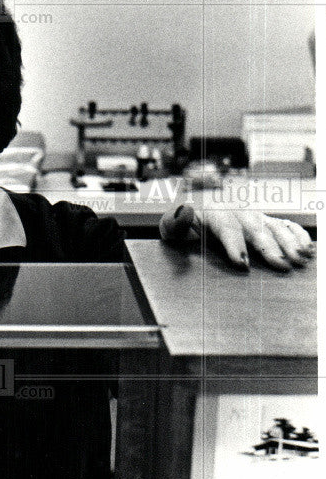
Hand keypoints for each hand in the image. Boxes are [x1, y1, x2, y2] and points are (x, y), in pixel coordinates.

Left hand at [160, 205, 314, 270]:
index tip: (241, 263)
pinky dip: (298, 236)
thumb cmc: (181, 228)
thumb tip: (183, 212)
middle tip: (281, 266)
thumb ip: (174, 223)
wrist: (193, 219)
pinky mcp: (265, 223)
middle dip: (269, 248)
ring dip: (289, 243)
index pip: (227, 228)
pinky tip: (307, 249)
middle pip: (256, 230)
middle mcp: (239, 213)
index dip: (235, 245)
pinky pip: (285, 226)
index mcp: (215, 214)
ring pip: (274, 228)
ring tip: (299, 260)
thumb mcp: (171, 226)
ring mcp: (254, 217)